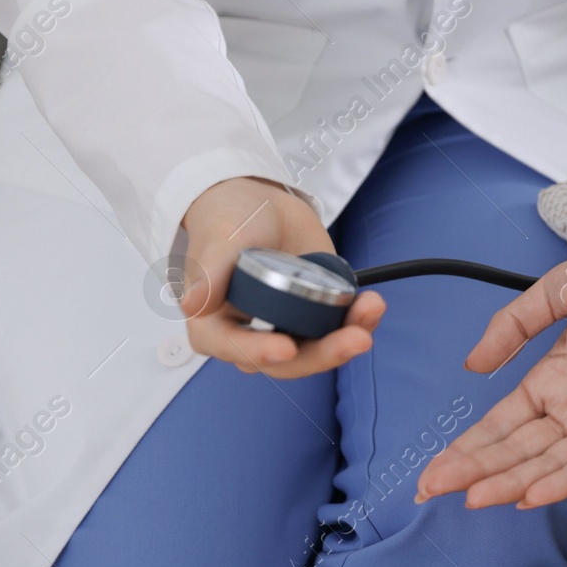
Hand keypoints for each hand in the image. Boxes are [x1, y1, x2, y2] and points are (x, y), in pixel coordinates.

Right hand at [179, 176, 384, 377]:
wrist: (263, 205)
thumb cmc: (230, 220)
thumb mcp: (221, 237)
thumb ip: (211, 268)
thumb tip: (195, 304)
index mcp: (214, 324)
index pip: (234, 347)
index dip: (259, 353)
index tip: (287, 348)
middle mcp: (250, 334)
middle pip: (286, 361)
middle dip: (323, 354)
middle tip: (357, 339)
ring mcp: (285, 326)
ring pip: (317, 349)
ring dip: (346, 337)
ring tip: (371, 310)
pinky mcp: (315, 314)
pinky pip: (338, 328)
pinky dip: (357, 319)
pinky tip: (371, 304)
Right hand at [415, 235, 566, 509]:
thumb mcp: (565, 287)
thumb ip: (516, 322)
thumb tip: (473, 364)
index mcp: (557, 377)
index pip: (503, 422)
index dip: (467, 446)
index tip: (432, 470)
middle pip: (518, 449)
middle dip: (475, 470)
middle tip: (435, 490)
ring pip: (552, 461)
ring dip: (512, 480)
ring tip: (474, 496)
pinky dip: (566, 478)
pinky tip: (533, 493)